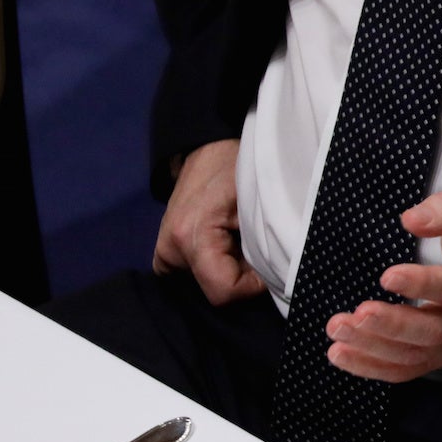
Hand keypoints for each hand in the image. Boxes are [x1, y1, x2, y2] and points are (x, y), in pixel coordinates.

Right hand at [153, 138, 264, 305]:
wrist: (209, 150)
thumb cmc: (238, 168)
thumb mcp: (261, 203)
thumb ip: (266, 245)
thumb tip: (278, 280)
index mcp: (191, 236)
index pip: (223, 292)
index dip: (252, 285)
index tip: (267, 262)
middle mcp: (169, 250)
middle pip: (214, 292)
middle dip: (241, 277)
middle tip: (253, 247)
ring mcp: (163, 254)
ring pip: (206, 286)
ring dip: (229, 271)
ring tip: (238, 241)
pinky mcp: (164, 255)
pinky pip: (194, 277)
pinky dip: (215, 268)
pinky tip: (225, 247)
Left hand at [323, 188, 441, 381]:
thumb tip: (412, 219)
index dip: (424, 284)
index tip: (388, 277)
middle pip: (433, 331)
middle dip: (392, 325)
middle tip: (357, 312)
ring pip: (415, 356)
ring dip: (373, 347)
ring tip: (338, 329)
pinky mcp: (440, 356)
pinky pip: (406, 371)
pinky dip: (371, 367)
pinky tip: (341, 354)